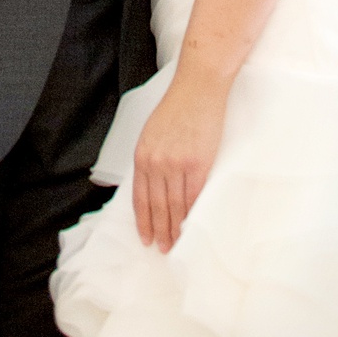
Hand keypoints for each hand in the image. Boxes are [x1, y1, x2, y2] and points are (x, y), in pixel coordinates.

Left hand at [132, 68, 226, 252]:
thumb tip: (152, 186)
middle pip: (157, 207)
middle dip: (159, 231)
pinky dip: (192, 215)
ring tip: (177, 245)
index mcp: (142, 155)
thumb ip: (151, 158)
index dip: (143, 221)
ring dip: (175, 228)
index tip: (145, 239)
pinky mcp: (198, 163)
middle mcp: (156, 163)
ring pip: (175, 206)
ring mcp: (177, 164)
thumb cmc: (177, 106)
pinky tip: (192, 227)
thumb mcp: (152, 132)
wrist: (198, 87)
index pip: (140, 198)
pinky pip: (193, 197)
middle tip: (163, 250)